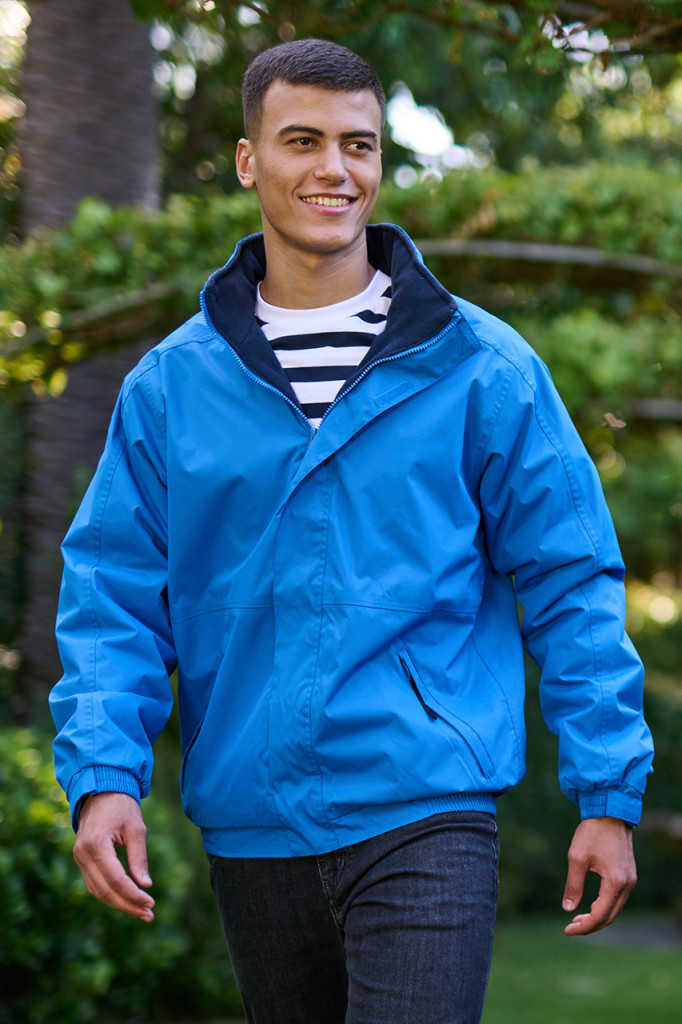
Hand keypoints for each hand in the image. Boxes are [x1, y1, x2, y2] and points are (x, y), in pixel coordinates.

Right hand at [73, 792, 154, 921]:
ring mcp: (79, 858)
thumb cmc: (121, 805)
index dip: (133, 895)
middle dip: (127, 905)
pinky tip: (127, 899)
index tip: (151, 903)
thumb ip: (139, 857)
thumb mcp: (136, 827)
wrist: (100, 789)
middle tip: (149, 915)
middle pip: (104, 890)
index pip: (115, 879)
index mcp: (96, 844)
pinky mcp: (81, 859)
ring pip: (97, 891)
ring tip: (141, 912)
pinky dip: (110, 894)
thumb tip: (146, 885)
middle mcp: (83, 854)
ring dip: (119, 904)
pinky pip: (94, 883)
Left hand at [562, 816, 635, 935]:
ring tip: (577, 920)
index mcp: (615, 882)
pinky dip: (604, 906)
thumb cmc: (592, 832)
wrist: (610, 811)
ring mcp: (630, 880)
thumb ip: (573, 885)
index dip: (584, 927)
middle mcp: (627, 885)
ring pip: (615, 908)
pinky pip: (617, 898)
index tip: (567, 930)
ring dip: (597, 916)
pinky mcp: (628, 874)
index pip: (600, 915)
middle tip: (570, 928)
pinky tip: (591, 905)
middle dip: (590, 925)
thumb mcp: (577, 858)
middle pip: (610, 916)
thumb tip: (567, 909)